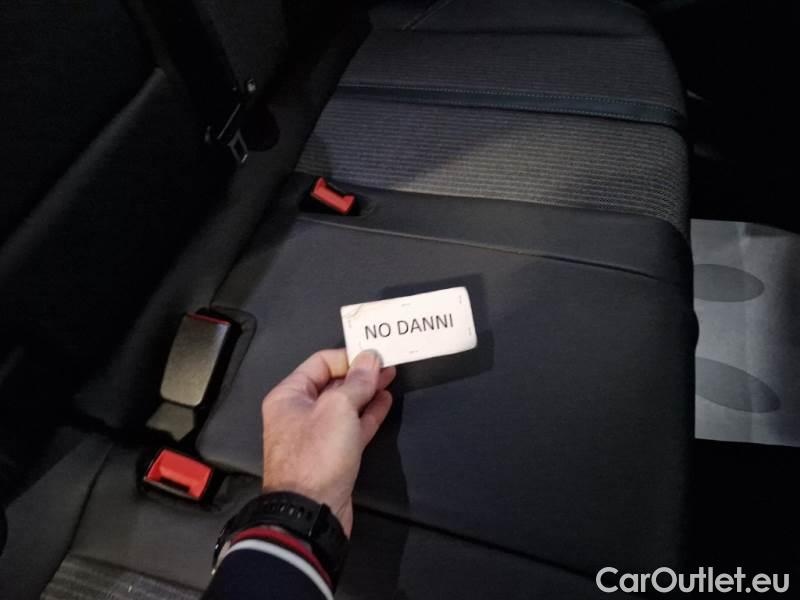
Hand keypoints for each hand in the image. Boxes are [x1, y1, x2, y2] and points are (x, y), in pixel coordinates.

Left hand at [261, 349, 395, 535]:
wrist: (311, 512)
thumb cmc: (316, 456)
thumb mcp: (339, 408)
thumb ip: (357, 381)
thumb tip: (371, 359)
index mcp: (289, 396)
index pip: (321, 362)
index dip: (349, 356)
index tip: (375, 354)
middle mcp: (299, 412)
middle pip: (333, 382)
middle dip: (360, 373)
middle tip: (388, 363)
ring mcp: (316, 434)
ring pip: (345, 404)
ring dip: (367, 391)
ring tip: (390, 378)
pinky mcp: (333, 454)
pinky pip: (352, 426)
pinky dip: (368, 413)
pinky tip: (384, 401)